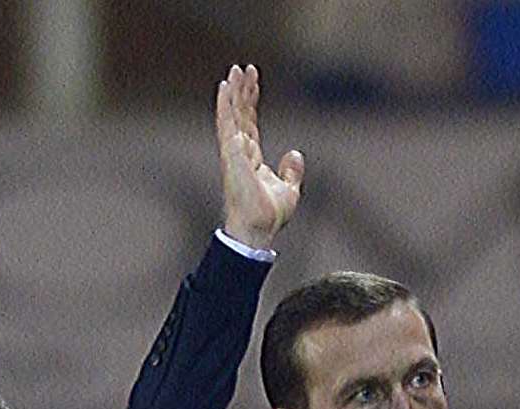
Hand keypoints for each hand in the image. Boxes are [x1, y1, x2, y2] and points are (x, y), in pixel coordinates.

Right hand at [216, 64, 303, 249]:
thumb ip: (291, 171)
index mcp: (251, 158)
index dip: (252, 100)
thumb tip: (295, 153)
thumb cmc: (270, 215)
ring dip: (233, 92)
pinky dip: (225, 106)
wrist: (259, 230)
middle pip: (240, 114)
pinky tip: (224, 88)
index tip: (254, 79)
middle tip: (243, 67)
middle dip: (242, 90)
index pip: (250, 122)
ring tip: (234, 70)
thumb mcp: (290, 190)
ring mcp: (233, 153)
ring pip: (232, 115)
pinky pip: (227, 125)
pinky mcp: (231, 155)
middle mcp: (240, 152)